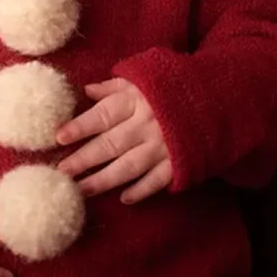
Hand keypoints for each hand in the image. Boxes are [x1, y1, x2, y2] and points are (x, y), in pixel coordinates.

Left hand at [56, 78, 172, 203]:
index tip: (58, 137)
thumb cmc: (171, 86)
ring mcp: (164, 145)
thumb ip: (115, 86)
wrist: (218, 96)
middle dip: (83, 159)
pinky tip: (124, 199)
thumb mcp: (143, 77)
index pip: (102, 115)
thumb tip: (86, 90)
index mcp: (137, 100)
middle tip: (61, 172)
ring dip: (103, 180)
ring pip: (128, 167)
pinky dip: (141, 190)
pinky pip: (158, 180)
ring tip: (81, 190)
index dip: (80, 126)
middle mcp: (147, 124)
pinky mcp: (180, 162)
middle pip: (110, 144)